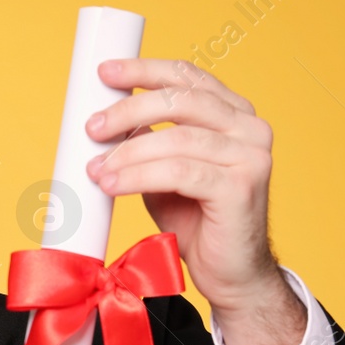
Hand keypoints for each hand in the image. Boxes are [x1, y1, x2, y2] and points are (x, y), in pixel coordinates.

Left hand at [83, 58, 304, 344]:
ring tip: (97, 168)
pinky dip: (139, 176)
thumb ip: (149, 142)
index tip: (105, 73)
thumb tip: (106, 120)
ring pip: (177, 138)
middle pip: (181, 101)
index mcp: (235, 115)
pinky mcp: (240, 187)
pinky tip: (113, 184)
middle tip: (93, 127)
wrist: (230, 274)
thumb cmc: (199, 223)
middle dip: (129, 109)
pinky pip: (179, 173)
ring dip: (127, 151)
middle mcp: (250, 128)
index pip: (188, 78)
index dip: (145, 70)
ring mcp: (251, 156)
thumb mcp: (167, 173)